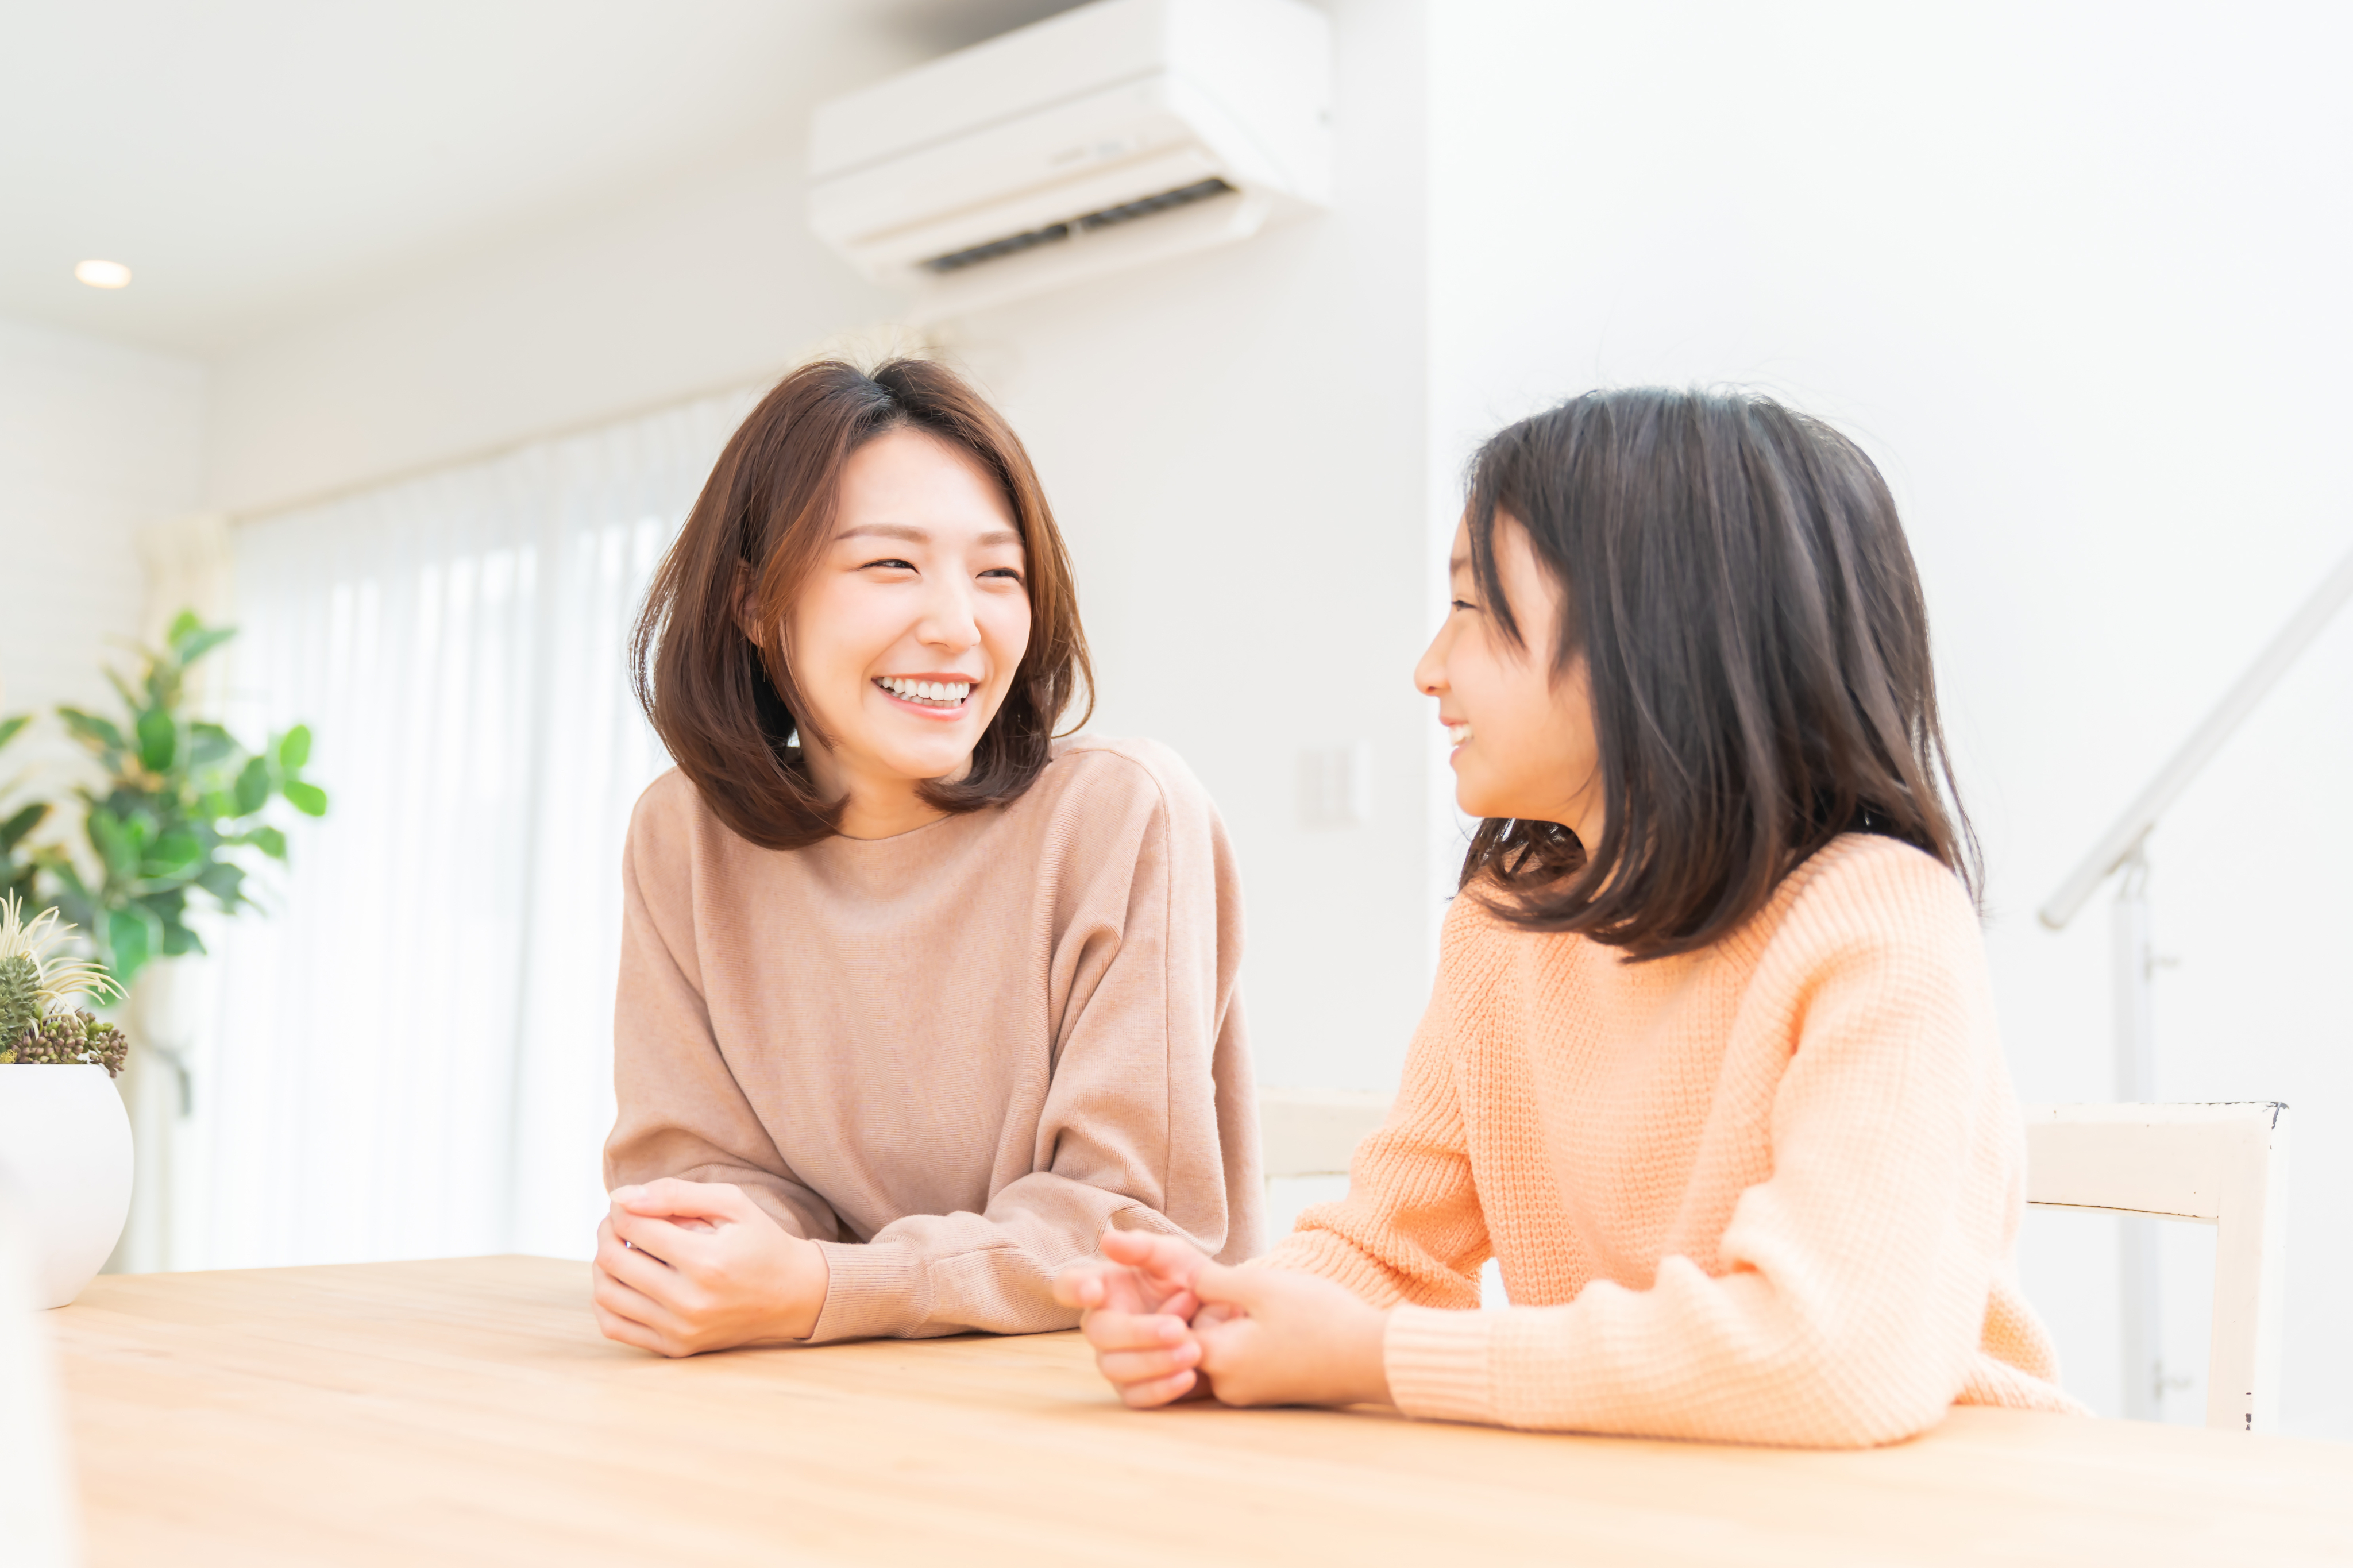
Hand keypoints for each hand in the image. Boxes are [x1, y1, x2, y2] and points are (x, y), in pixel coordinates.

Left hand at [590, 1178, 827, 1356]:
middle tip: (619, 1220)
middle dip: (607, 1230)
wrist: (793, 1295)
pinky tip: (622, 1280)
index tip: (629, 1201)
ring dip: (603, 1264)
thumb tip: (622, 1197)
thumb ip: (676, 1194)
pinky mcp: (675, 1348)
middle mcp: (690, 1301)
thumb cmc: (761, 1243)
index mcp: (707, 1261)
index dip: (622, 1207)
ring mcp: (680, 1330)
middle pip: (614, 1259)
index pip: (635, 1226)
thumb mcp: (732, 1204)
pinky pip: (615, 1327)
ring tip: (620, 1247)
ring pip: (607, 1294)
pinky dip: (606, 1301)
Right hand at [1053, 1228, 1212, 1406]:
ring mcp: (1115, 1360)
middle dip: (1139, 1332)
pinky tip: (1189, 1376)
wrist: (1226, 1323)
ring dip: (1155, 1361)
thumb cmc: (1190, 1283)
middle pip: (1100, 1333)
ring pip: (1116, 1369)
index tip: (1093, 1290)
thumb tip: (1108, 1240)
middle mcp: (1102, 1325)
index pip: (1068, 1286)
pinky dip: (1162, 1389)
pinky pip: (1135, 1397)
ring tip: (1195, 1350)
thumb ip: (1144, 1248)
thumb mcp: (1175, 1258)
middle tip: (1178, 1329)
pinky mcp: (1134, 1390)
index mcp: (1103, 1287)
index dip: (1074, 1289)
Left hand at [1187, 1261, 1391, 1408]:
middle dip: (1196, 1316)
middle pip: (1188, 1347)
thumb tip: (1173, 1276)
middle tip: (1217, 1290)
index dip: (1171, 1305)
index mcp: (1220, 1359)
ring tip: (1246, 1303)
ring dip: (1220, 1328)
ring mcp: (1248, 1395)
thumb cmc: (1320, 1318)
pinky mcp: (1267, 1394)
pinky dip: (1239, 1343)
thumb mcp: (1261, 1287)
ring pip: (1214, 1356)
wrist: (1373, 1358)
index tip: (1184, 1282)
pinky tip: (1264, 1322)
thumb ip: (1211, 1282)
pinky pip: (1237, 1366)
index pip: (1168, 1336)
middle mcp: (1227, 1387)